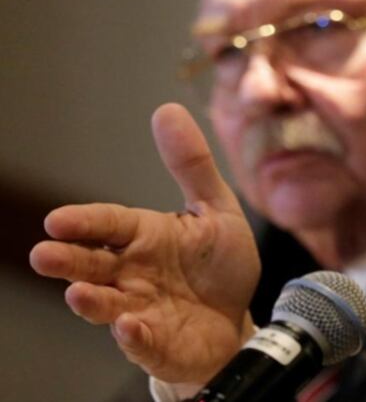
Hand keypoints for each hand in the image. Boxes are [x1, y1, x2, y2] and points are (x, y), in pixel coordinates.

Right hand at [29, 103, 260, 384]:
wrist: (235, 321)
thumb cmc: (219, 265)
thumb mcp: (215, 210)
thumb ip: (192, 165)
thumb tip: (167, 109)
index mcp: (145, 237)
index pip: (109, 225)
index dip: (85, 222)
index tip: (57, 219)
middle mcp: (133, 273)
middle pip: (93, 265)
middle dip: (68, 261)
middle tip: (42, 254)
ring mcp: (141, 310)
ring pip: (107, 306)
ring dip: (92, 301)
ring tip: (78, 294)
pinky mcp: (156, 344)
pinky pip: (141, 342)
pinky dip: (134, 336)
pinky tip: (129, 326)